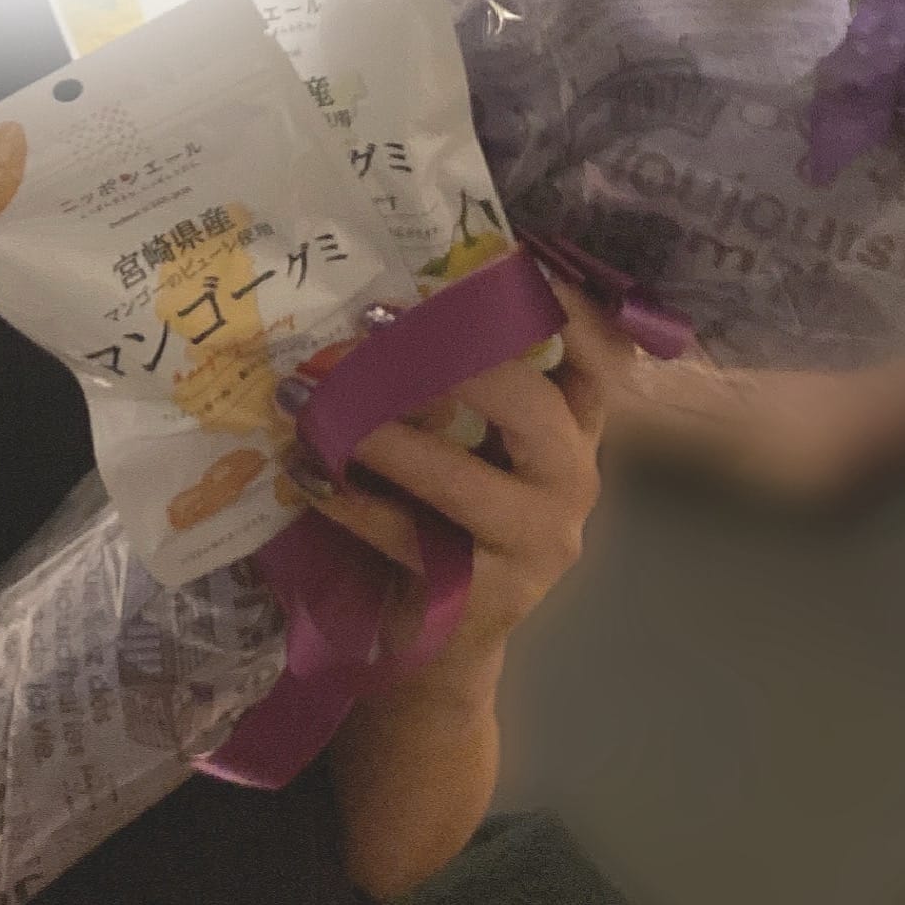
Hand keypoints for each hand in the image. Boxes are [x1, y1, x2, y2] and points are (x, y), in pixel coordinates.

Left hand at [296, 278, 634, 695]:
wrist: (436, 649)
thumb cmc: (443, 526)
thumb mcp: (462, 449)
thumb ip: (451, 390)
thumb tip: (381, 307)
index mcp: (572, 435)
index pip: (599, 361)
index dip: (568, 307)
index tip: (515, 255)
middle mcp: (571, 482)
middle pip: (531, 404)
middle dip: (451, 357)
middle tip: (372, 322)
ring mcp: (537, 544)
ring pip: (461, 478)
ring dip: (378, 433)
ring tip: (309, 400)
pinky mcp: (486, 595)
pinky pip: (409, 538)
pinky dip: (350, 502)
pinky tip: (304, 475)